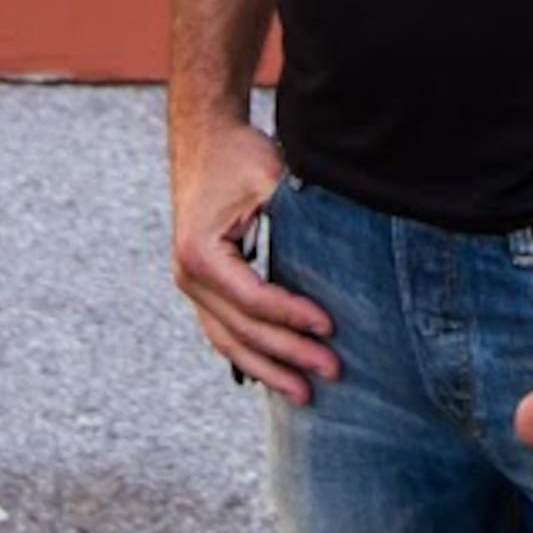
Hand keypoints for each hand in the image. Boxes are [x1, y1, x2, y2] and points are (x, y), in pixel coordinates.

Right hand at [167, 115, 335, 401]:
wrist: (205, 139)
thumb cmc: (240, 156)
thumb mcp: (270, 179)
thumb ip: (297, 217)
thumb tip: (343, 252)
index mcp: (201, 253)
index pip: (254, 299)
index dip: (293, 316)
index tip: (331, 326)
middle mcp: (188, 275)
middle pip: (244, 329)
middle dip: (289, 354)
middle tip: (332, 371)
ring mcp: (190, 285)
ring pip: (229, 341)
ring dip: (269, 369)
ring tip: (307, 394)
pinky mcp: (200, 287)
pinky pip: (224, 331)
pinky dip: (252, 355)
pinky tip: (279, 373)